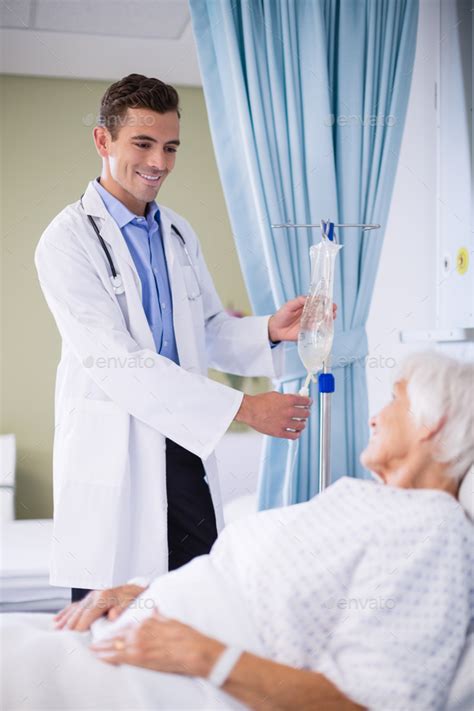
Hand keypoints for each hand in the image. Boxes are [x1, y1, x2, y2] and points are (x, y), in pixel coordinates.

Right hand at [54, 584, 145, 631]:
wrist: (134, 589)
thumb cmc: (133, 599)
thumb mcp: (130, 603)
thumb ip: (121, 609)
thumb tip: (113, 615)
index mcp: (104, 597)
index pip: (88, 613)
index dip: (80, 625)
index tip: (73, 636)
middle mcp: (95, 595)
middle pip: (79, 612)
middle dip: (69, 625)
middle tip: (60, 637)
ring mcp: (91, 596)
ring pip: (75, 609)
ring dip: (65, 620)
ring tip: (55, 631)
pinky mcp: (90, 598)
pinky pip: (75, 605)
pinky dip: (65, 612)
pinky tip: (56, 620)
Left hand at [90, 609, 223, 676]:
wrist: (193, 651)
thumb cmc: (186, 636)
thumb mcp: (170, 620)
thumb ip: (158, 615)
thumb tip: (153, 608)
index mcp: (147, 621)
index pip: (125, 625)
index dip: (115, 630)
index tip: (108, 633)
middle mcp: (140, 631)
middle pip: (117, 635)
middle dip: (104, 639)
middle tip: (93, 643)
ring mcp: (139, 645)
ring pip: (115, 646)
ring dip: (102, 648)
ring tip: (92, 650)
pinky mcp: (140, 658)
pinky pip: (119, 657)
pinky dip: (108, 657)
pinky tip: (100, 658)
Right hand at [235, 391, 310, 439]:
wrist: (249, 410)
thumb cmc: (260, 402)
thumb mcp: (276, 395)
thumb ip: (287, 398)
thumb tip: (296, 400)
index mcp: (288, 401)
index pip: (305, 401)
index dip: (309, 402)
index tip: (308, 403)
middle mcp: (288, 412)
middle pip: (305, 414)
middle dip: (306, 413)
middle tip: (305, 413)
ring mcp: (284, 423)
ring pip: (301, 425)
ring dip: (302, 423)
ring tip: (301, 423)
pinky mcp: (279, 432)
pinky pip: (294, 436)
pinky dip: (297, 434)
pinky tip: (296, 431)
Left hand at [268, 296, 337, 341]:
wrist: (275, 329)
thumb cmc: (282, 315)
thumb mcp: (289, 305)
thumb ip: (299, 301)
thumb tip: (309, 297)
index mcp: (306, 306)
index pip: (318, 302)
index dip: (325, 301)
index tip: (329, 301)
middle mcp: (310, 314)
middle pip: (323, 311)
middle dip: (330, 310)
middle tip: (333, 310)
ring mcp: (310, 323)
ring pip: (322, 320)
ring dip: (328, 319)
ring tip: (331, 317)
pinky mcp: (309, 331)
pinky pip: (317, 330)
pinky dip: (322, 328)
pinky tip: (325, 326)